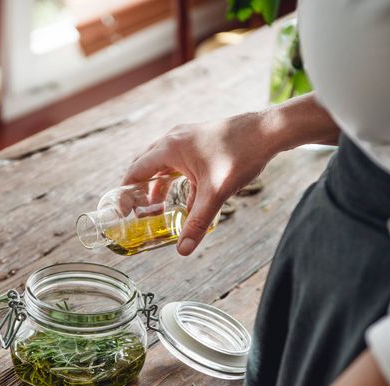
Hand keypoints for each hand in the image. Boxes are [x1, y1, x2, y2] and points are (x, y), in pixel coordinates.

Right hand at [122, 113, 276, 255]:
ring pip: (163, 166)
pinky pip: (179, 164)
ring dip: (157, 187)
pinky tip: (185, 201)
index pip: (136, 171)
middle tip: (136, 213)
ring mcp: (188, 139)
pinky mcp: (200, 143)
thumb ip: (197, 222)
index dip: (125, 192)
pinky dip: (175, 182)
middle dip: (139, 191)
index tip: (121, 211)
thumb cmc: (240, 155)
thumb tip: (183, 250)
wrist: (267, 132)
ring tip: (157, 210)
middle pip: (145, 166)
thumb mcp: (215, 194)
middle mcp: (174, 140)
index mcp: (170, 147)